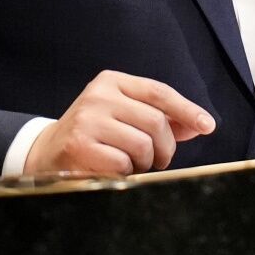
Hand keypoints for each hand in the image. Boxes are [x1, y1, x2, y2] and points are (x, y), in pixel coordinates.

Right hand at [25, 70, 215, 176]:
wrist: (47, 153)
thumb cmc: (94, 134)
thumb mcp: (124, 117)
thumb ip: (160, 119)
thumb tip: (199, 125)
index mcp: (111, 82)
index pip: (158, 92)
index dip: (187, 110)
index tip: (208, 126)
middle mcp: (98, 96)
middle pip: (155, 122)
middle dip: (165, 147)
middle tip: (159, 159)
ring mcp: (87, 120)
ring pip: (142, 144)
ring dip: (145, 162)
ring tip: (133, 164)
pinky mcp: (79, 145)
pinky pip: (123, 163)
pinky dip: (127, 172)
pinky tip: (115, 170)